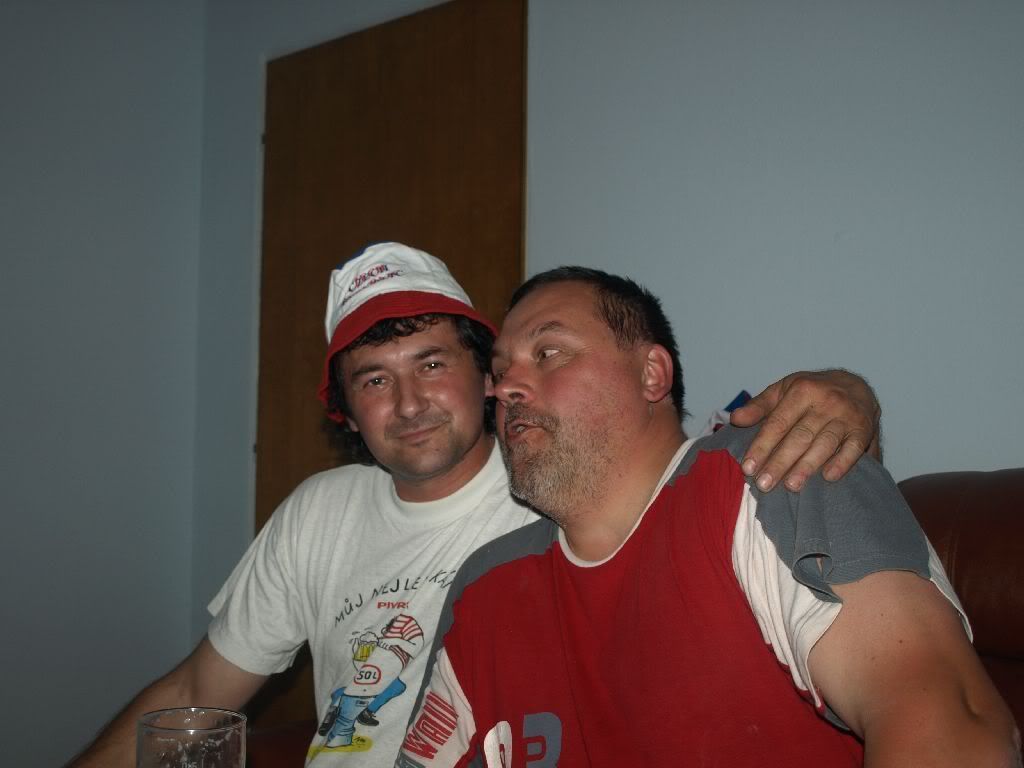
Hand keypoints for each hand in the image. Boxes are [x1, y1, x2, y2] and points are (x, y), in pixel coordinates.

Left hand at [729, 369, 880, 491]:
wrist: (855, 384)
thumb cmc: (812, 391)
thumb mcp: (784, 390)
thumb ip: (759, 406)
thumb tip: (735, 419)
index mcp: (802, 390)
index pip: (777, 423)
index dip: (762, 446)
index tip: (748, 468)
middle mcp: (825, 402)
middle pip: (799, 436)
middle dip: (780, 462)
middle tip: (764, 484)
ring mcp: (846, 416)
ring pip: (824, 444)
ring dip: (807, 466)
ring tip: (791, 486)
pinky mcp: (863, 429)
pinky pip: (853, 448)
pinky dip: (842, 463)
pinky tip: (828, 478)